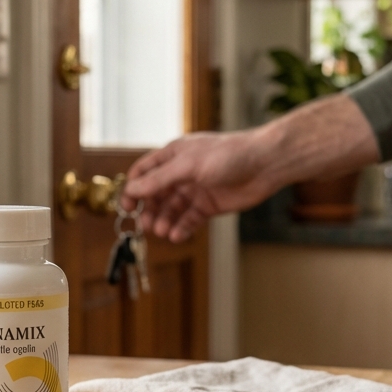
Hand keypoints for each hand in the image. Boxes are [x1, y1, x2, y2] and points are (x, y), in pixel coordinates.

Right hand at [122, 94, 379, 241]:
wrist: (266, 164)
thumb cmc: (229, 155)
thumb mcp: (188, 166)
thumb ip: (160, 179)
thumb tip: (132, 188)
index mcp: (174, 155)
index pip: (145, 172)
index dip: (133, 188)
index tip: (126, 206)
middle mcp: (183, 173)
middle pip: (157, 194)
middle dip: (149, 209)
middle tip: (146, 225)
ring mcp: (196, 189)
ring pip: (172, 209)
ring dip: (165, 220)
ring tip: (162, 232)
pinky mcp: (210, 205)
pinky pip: (190, 219)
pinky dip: (182, 227)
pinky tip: (177, 235)